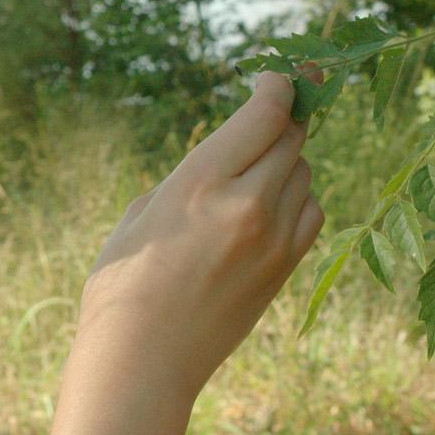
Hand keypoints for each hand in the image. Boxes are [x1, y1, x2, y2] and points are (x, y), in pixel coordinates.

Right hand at [77, 71, 324, 401]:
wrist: (142, 359)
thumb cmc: (122, 283)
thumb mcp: (143, 211)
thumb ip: (189, 177)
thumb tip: (225, 161)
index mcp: (201, 180)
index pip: (267, 112)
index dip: (280, 84)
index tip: (279, 75)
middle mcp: (246, 204)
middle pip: (292, 137)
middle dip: (285, 116)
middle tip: (278, 105)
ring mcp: (273, 239)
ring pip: (304, 172)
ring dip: (289, 158)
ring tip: (260, 163)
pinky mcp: (284, 268)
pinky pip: (312, 212)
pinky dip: (299, 197)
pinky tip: (273, 202)